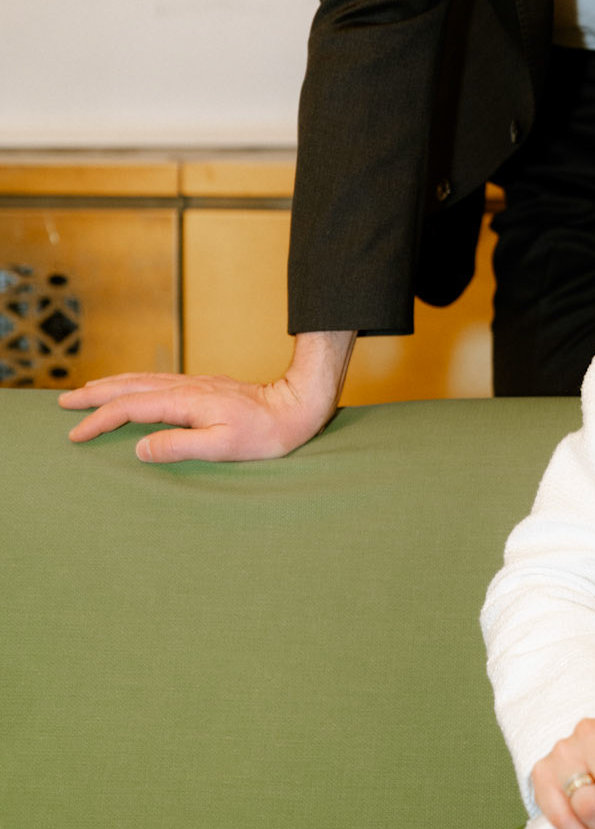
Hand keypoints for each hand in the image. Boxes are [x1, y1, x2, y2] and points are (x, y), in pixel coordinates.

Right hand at [58, 329, 355, 462]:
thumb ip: (179, 446)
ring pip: (142, 380)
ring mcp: (194, 384)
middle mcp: (185, 388)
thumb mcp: (223, 447)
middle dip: (94, 395)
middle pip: (129, 387)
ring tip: (88, 391)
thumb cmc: (265, 433)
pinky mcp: (204, 386)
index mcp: (185, 402)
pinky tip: (133, 388)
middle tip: (64, 403)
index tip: (76, 434)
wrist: (296, 405)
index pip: (130, 408)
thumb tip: (140, 448)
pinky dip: (134, 383)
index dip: (99, 420)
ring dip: (112, 385)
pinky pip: (157, 381)